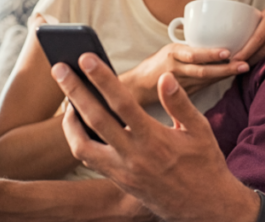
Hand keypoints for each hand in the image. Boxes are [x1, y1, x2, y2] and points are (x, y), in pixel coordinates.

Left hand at [52, 55, 259, 221]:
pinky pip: (90, 159)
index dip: (103, 79)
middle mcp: (134, 157)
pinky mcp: (118, 181)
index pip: (122, 103)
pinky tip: (81, 123)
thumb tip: (165, 78)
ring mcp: (123, 171)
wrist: (204, 206)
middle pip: (95, 119)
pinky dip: (79, 139)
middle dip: (74, 91)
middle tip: (59, 68)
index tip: (87, 59)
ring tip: (67, 98)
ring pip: (83, 145)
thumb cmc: (204, 164)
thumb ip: (180, 103)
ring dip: (70, 119)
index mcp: (155, 140)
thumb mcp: (200, 130)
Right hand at [122, 44, 248, 105]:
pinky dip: (218, 80)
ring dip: (225, 74)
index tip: (228, 52)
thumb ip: (189, 46)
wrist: (140, 86)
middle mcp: (176, 68)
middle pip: (203, 70)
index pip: (193, 54)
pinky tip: (230, 76)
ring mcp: (181, 83)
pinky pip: (204, 85)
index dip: (210, 54)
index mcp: (173, 53)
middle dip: (225, 68)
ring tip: (242, 69)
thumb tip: (214, 31)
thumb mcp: (170, 49)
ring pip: (206, 79)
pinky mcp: (184, 93)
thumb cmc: (157, 63)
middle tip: (243, 63)